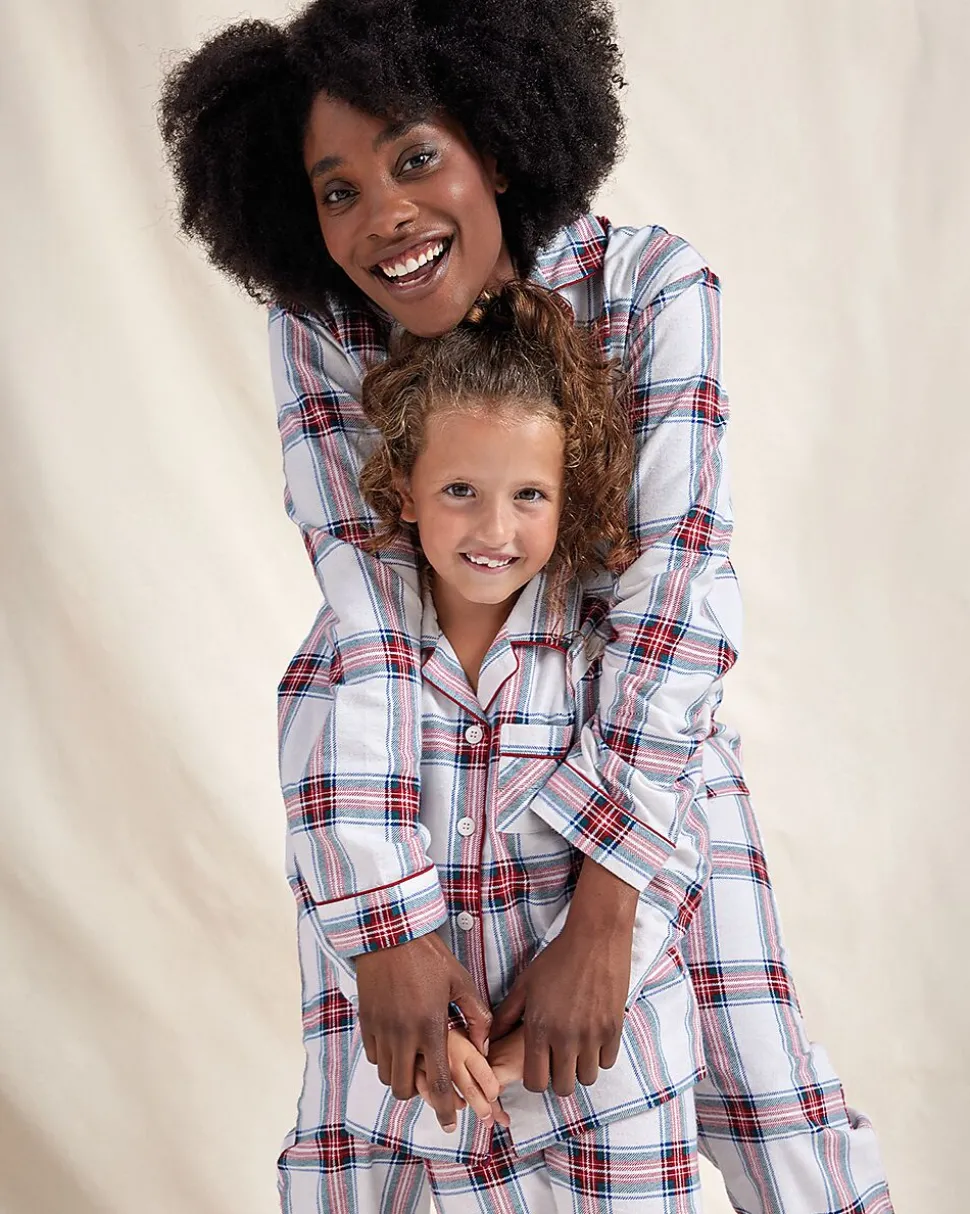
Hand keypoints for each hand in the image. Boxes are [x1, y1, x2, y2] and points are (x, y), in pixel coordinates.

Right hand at [355, 932, 490, 1131]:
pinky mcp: (365, 1021)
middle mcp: (402, 1035)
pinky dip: (385, 1058)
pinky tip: (398, 1043)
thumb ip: (475, 1016)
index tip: (451, 1122)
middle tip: (429, 1082)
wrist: (389, 933)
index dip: (445, 1109)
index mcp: (430, 1027)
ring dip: (401, 1075)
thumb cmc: (429, 955)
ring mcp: (380, 1029)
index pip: (437, 1083)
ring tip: (414, 1060)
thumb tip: (483, 1045)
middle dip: (418, 1094)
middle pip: (404, 1089)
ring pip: (386, 1075)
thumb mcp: (460, 981)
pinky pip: (373, 1055)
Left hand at [490, 858, 636, 1096]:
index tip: (538, 1066)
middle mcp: (566, 1037)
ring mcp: (592, 1035)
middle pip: (563, 1087)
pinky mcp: (613, 1029)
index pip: (535, 1081)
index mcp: (539, 1027)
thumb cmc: (556, 959)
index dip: (535, 1078)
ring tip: (576, 1049)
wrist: (594, 939)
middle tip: (558, 1060)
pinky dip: (599, 1056)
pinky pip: (607, 1062)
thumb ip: (506, 1016)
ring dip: (580, 1068)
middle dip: (558, 1078)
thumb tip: (490, 1040)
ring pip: (586, 1078)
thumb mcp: (524, 985)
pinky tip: (592, 1037)